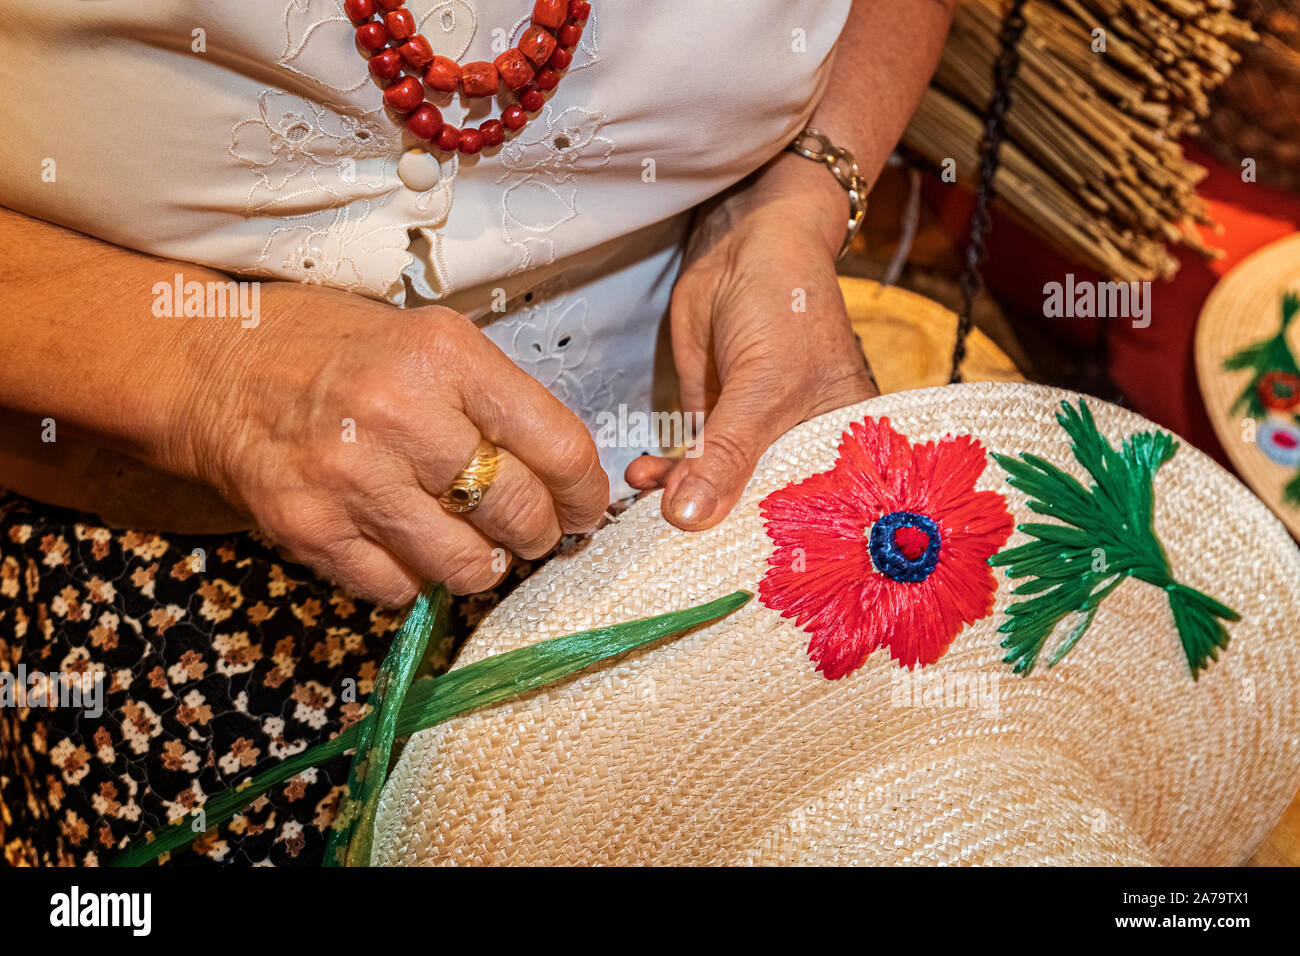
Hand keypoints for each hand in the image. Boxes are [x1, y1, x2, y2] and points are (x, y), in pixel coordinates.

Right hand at [170, 283, 607, 606]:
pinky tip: (403, 543)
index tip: (585, 505)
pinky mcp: (312, 530)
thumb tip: (562, 473)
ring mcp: (353, 479)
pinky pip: (399, 590)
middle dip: (540, 534)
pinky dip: (413, 578)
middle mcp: (402, 416)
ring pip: (465, 566)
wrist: (211, 366)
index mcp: (445, 357)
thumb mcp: (425, 340)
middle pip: (518, 512)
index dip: (585, 491)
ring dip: (481, 565)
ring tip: (468, 541)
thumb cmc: (330, 349)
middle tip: (532, 531)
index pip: (558, 446)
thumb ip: (494, 398)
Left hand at [626, 163, 876, 528]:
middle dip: (714, 535)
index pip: (810, 521)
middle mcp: (800, 453)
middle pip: (759, 514)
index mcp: (839, 452)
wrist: (747, 242)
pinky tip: (640, 480)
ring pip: (717, 491)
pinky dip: (663, 474)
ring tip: (641, 516)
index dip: (772, 554)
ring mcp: (754, 438)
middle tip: (667, 562)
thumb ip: (726, 454)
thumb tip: (689, 518)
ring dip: (677, 503)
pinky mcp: (716, 421)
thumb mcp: (761, 385)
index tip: (726, 587)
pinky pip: (689, 463)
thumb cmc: (785, 303)